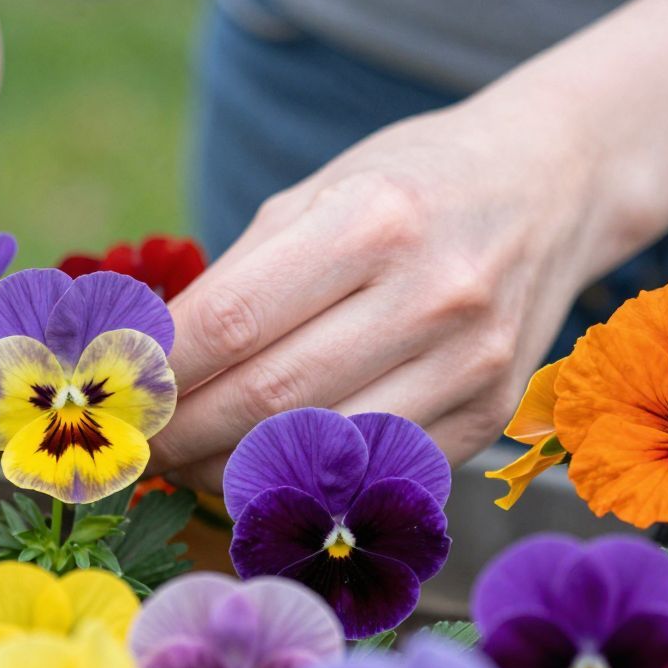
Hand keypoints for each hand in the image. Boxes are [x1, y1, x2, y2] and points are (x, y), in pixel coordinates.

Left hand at [152, 88, 638, 487]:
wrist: (552, 184)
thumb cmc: (410, 185)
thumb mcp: (319, 192)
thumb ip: (238, 277)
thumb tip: (148, 366)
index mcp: (373, 220)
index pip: (232, 322)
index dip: (159, 372)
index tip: (115, 394)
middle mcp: (433, 295)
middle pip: (269, 399)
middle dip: (183, 434)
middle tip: (138, 444)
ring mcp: (472, 363)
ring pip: (320, 451)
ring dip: (232, 471)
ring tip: (187, 462)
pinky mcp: (490, 414)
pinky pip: (373, 469)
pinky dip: (307, 482)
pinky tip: (263, 471)